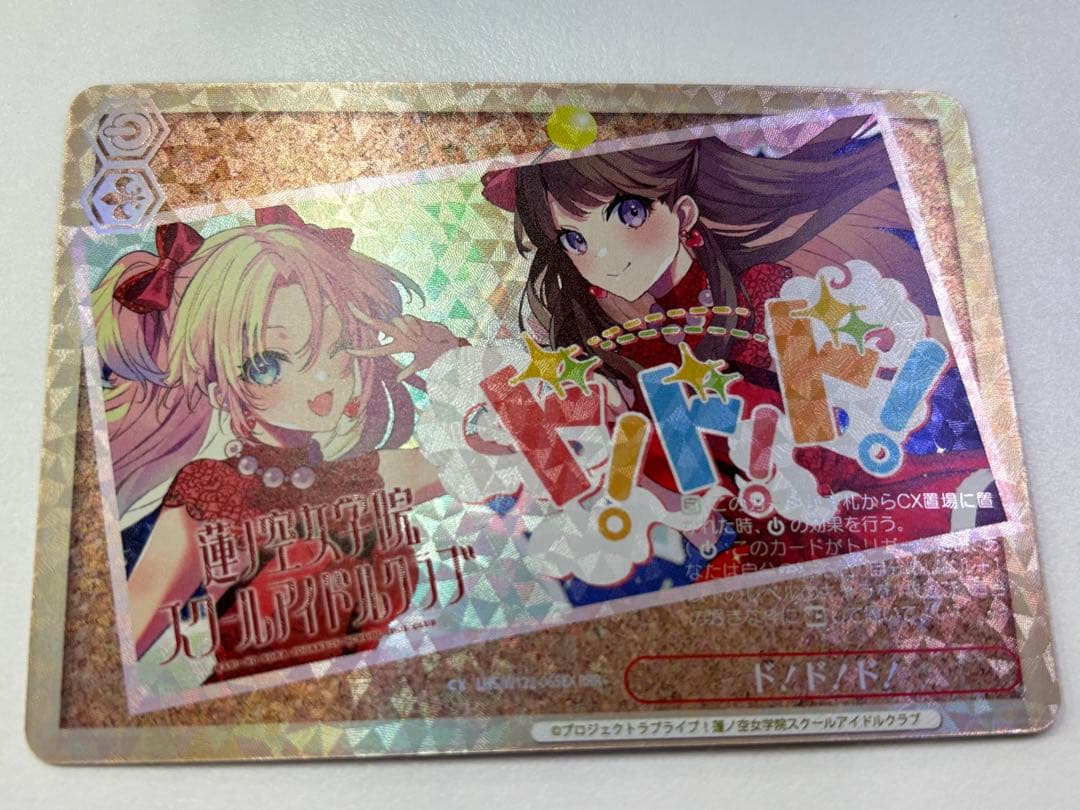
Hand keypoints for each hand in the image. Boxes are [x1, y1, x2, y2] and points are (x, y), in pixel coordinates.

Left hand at [347, 303, 464, 381]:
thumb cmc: (435, 356)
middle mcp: (398, 335)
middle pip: (377, 325)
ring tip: (419, 339)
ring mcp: (406, 326)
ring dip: (406, 331)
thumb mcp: (420, 364)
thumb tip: (396, 380)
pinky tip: (422, 332)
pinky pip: (407, 319)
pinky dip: (414, 327)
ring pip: (395, 321)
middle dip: (363, 317)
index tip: (348, 351)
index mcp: (398, 347)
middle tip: (350, 307)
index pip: (376, 349)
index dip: (362, 351)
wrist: (449, 347)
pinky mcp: (414, 318)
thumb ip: (408, 370)